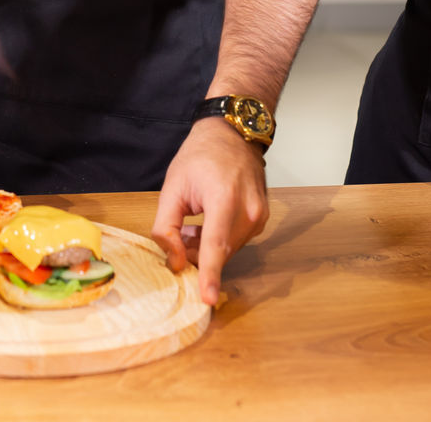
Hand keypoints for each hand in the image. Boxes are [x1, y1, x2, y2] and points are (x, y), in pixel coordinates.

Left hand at [151, 118, 268, 305]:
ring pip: (228, 249)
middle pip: (219, 251)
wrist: (233, 132)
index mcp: (224, 198)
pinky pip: (237, 240)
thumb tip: (175, 261)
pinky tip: (210, 219)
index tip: (208, 299)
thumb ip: (167, 227)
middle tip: (181, 233)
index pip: (215, 245)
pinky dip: (220, 238)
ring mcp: (259, 215)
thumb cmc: (200, 155)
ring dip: (208, 245)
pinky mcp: (262, 219)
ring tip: (195, 219)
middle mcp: (248, 210)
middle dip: (197, 253)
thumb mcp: (173, 187)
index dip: (210, 274)